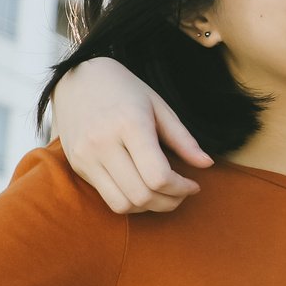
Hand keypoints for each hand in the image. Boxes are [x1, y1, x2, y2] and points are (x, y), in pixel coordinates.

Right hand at [55, 58, 208, 212]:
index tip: (194, 185)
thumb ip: (183, 139)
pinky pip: (107, 198)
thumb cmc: (125, 90)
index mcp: (130, 125)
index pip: (158, 176)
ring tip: (164, 194)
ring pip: (123, 204)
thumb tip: (207, 164)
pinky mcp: (77, 166)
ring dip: (149, 207)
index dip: (182, 188)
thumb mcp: (159, 107)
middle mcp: (103, 144)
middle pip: (142, 195)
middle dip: (170, 202)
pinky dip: (129, 202)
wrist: (78, 78)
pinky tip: (142, 188)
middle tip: (183, 193)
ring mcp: (86, 157)